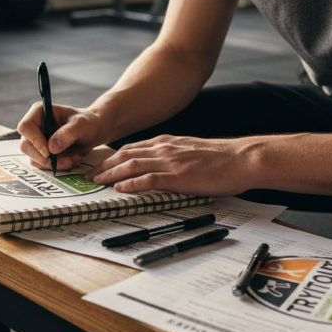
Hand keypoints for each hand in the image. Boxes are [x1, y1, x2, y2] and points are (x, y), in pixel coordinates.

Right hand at [17, 103, 103, 170]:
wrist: (92, 132)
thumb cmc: (86, 122)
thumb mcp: (81, 124)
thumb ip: (67, 133)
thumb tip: (51, 148)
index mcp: (39, 112)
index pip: (26, 127)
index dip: (34, 140)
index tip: (49, 152)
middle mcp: (34, 126)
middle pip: (26, 146)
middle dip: (45, 158)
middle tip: (66, 161)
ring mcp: (36, 140)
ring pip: (34, 158)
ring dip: (54, 164)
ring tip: (74, 159)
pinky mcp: (41, 153)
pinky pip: (42, 165)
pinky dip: (57, 166)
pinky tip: (71, 160)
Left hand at [84, 134, 258, 195]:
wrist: (242, 159)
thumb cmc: (220, 158)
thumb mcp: (189, 150)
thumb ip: (171, 155)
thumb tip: (157, 166)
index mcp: (166, 142)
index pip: (131, 148)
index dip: (112, 157)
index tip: (99, 165)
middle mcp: (164, 148)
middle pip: (125, 155)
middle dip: (105, 166)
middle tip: (90, 175)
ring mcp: (170, 161)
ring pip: (132, 165)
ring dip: (111, 174)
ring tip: (97, 182)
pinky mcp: (179, 176)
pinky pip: (149, 178)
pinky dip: (132, 183)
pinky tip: (120, 188)